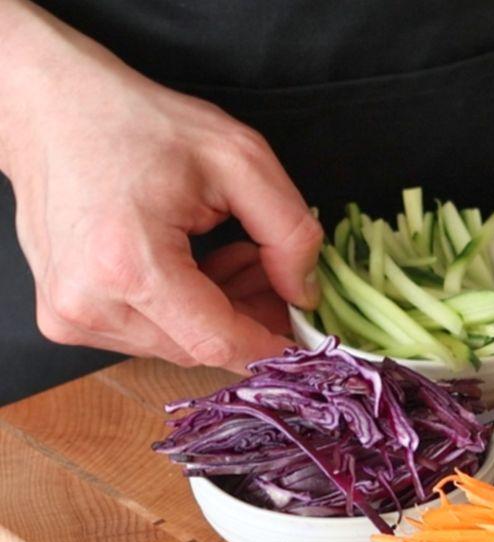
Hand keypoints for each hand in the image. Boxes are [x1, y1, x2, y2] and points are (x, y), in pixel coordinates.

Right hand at [0, 3, 321, 369]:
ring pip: (177, 344)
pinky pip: (147, 333)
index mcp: (129, 266)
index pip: (218, 341)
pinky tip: (200, 264)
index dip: (272, 345)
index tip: (309, 335)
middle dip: (250, 317)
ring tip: (239, 254)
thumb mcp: (240, 160)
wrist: (49, 107)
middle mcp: (90, 303)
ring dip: (220, 311)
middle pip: (200, 346)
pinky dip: (186, 309)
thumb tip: (306, 297)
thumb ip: (289, 233)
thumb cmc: (139, 123)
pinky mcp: (64, 317)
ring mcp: (69, 315)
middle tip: (278, 273)